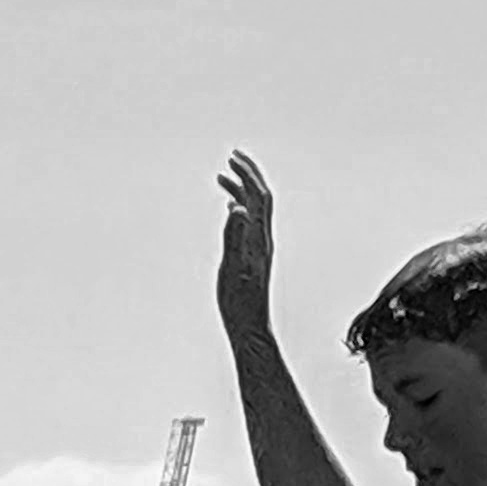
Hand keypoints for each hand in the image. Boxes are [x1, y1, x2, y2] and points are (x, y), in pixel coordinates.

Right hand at [217, 149, 274, 331]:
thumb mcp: (232, 267)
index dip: (247, 173)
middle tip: (233, 157)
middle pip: (260, 198)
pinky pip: (249, 224)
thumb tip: (236, 205)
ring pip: (254, 210)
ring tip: (224, 177)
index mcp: (258, 239)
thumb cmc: (239, 303)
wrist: (251, 329)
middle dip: (248, 174)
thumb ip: (233, 235)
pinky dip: (239, 208)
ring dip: (241, 189)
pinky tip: (229, 207)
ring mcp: (259, 248)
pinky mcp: (254, 257)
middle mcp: (262, 240)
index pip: (257, 196)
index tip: (233, 157)